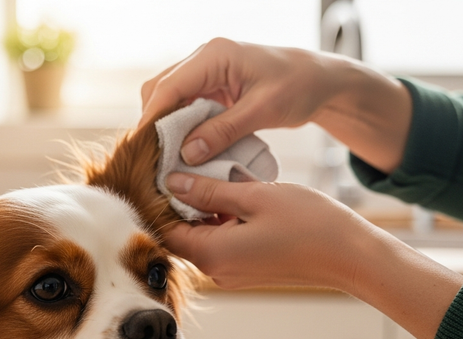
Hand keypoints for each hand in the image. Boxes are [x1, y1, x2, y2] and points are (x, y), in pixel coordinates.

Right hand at [141, 39, 339, 164]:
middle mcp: (204, 59)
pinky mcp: (211, 87)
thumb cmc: (297, 88)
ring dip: (167, 128)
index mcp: (214, 55)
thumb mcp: (263, 111)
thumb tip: (188, 154)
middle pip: (161, 91)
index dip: (152, 120)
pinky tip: (186, 151)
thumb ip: (224, 131)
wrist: (318, 81)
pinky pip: (186, 107)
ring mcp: (206, 72)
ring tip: (169, 160)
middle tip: (156, 160)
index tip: (144, 151)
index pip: (169, 87)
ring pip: (170, 100)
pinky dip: (182, 128)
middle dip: (155, 125)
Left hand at [164, 172, 462, 338]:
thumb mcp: (255, 196)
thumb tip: (172, 181)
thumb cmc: (311, 226)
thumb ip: (210, 190)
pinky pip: (222, 240)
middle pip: (180, 232)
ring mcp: (233, 272)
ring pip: (202, 234)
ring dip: (202, 206)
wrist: (352, 257)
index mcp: (212, 254)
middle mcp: (216, 270)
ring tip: (208, 170)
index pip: (162, 228)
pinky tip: (233, 190)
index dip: (156, 198)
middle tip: (181, 162)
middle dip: (179, 198)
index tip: (158, 168)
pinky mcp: (248, 268)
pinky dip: (221, 217)